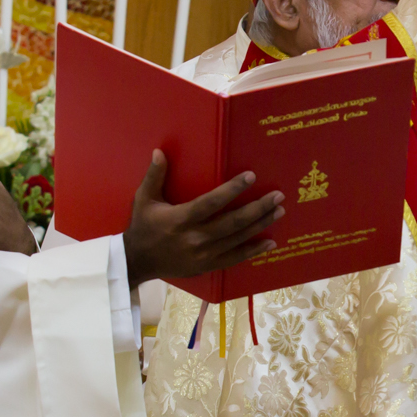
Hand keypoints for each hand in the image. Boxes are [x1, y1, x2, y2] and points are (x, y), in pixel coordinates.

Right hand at [121, 152, 284, 288]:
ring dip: (260, 225)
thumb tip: (160, 151)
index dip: (232, 190)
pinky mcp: (208, 265)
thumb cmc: (143, 226)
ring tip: (279, 211)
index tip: (251, 176)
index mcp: (180, 219)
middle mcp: (195, 238)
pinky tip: (270, 242)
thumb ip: (154, 175)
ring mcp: (203, 254)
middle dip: (258, 208)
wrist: (137, 262)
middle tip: (278, 196)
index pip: (211, 203)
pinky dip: (254, 251)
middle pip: (233, 222)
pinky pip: (235, 258)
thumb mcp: (143, 199)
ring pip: (238, 239)